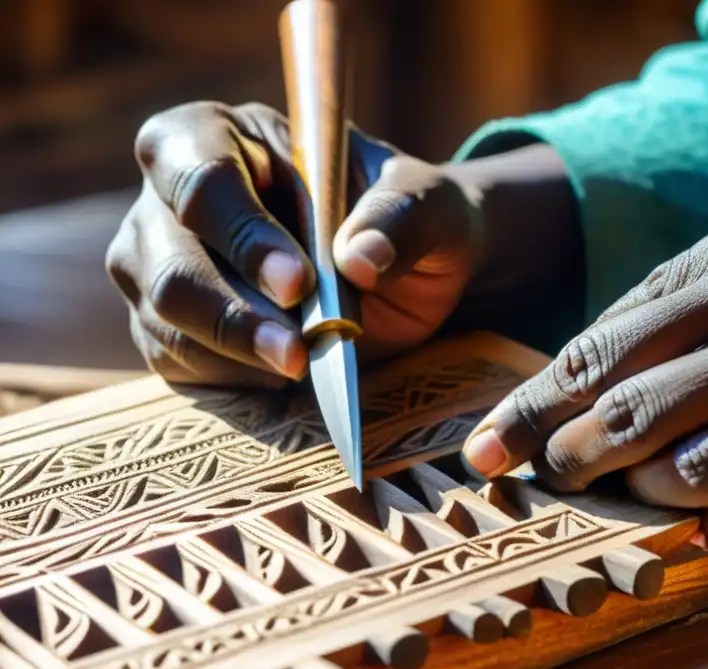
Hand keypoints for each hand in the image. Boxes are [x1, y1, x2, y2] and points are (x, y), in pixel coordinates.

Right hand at [105, 101, 480, 386]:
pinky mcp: (171, 325)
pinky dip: (230, 376)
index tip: (298, 285)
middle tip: (300, 352)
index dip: (241, 234)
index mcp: (225, 135)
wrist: (412, 272)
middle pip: (166, 260)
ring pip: (164, 316)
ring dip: (235, 352)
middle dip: (233, 314)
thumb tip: (359, 259)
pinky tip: (283, 375)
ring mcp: (161, 263)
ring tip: (304, 363)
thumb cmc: (409, 217)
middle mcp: (172, 197)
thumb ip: (403, 216)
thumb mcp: (429, 202)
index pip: (200, 175)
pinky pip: (174, 360)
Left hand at [462, 220, 707, 552]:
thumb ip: (664, 314)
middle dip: (570, 459)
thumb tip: (556, 390)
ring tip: (638, 498)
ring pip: (691, 469)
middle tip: (552, 482)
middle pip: (633, 410)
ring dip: (645, 498)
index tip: (483, 453)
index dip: (531, 408)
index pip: (603, 346)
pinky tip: (706, 530)